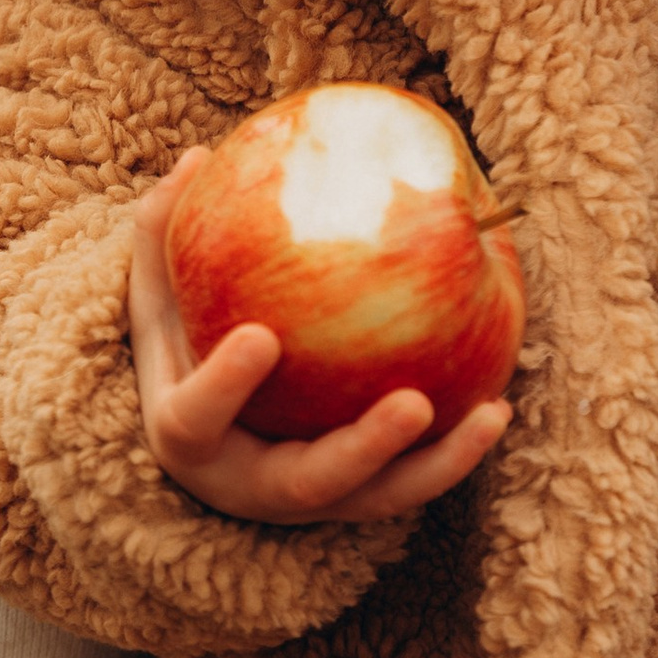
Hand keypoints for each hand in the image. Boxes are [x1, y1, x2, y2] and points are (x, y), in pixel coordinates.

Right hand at [127, 155, 508, 524]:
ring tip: (490, 414)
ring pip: (377, 497)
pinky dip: (456, 452)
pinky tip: (498, 405)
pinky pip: (412, 480)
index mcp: (188, 438)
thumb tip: (197, 157)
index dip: (225, 385)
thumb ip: (163, 234)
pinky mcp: (355, 499)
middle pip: (309, 482)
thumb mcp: (160, 295)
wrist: (206, 435)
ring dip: (438, 463)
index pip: (197, 419)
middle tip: (413, 404)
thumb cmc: (182, 346)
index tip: (263, 336)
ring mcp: (308, 500)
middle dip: (364, 448)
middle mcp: (248, 484)